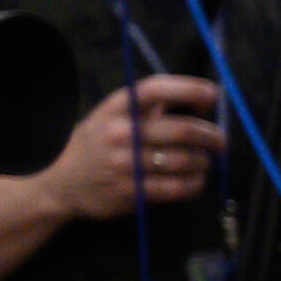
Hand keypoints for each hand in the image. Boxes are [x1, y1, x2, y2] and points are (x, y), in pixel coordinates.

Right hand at [42, 77, 223, 216]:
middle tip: (219, 140)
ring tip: (204, 161)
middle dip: (211, 135)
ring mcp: (125, 164)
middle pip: (181, 130)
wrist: (60, 182)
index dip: (189, 88)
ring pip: (185, 160)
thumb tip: (201, 100)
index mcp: (116, 107)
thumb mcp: (112, 115)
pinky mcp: (132, 192)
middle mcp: (120, 133)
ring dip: (204, 161)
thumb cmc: (97, 144)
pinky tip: (196, 179)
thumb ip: (149, 107)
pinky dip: (196, 183)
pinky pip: (178, 187)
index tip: (212, 94)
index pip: (156, 89)